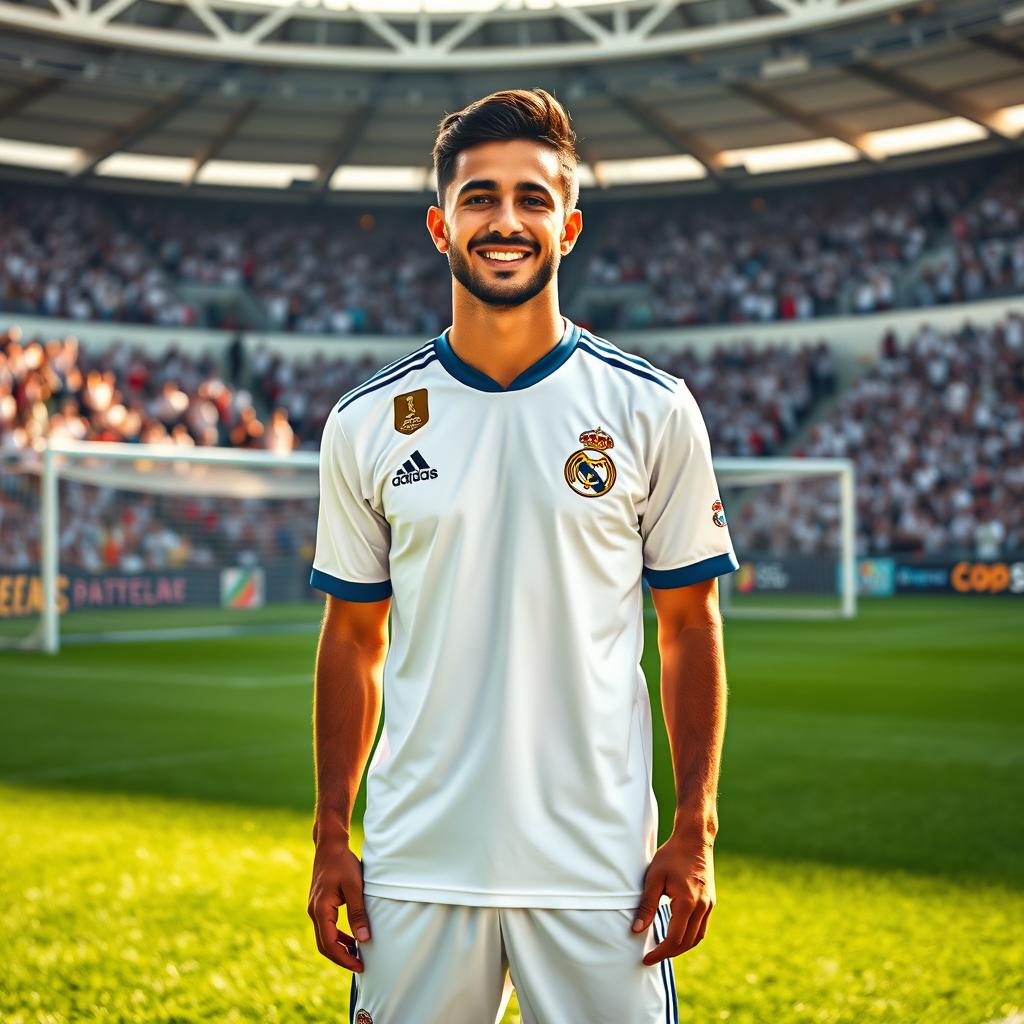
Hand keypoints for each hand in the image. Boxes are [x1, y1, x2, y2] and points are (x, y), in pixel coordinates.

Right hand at [308, 832, 370, 972]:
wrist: (330, 846)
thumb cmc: (343, 863)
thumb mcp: (355, 887)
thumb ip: (358, 913)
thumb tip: (364, 939)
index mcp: (321, 910)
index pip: (330, 944)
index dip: (344, 958)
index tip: (360, 966)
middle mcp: (314, 912)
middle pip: (324, 945)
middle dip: (341, 958)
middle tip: (360, 966)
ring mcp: (315, 909)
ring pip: (324, 937)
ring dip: (339, 948)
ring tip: (357, 955)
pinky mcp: (319, 905)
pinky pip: (326, 928)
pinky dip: (337, 937)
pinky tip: (351, 939)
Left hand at [631, 833, 715, 965]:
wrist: (694, 839)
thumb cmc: (671, 855)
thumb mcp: (654, 877)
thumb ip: (646, 905)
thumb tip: (636, 930)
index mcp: (687, 902)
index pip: (674, 939)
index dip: (660, 952)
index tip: (646, 958)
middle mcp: (702, 907)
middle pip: (687, 942)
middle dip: (669, 953)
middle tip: (652, 956)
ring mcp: (709, 904)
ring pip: (697, 937)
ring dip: (681, 947)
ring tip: (664, 949)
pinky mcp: (710, 901)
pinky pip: (702, 927)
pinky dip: (690, 936)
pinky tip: (678, 934)